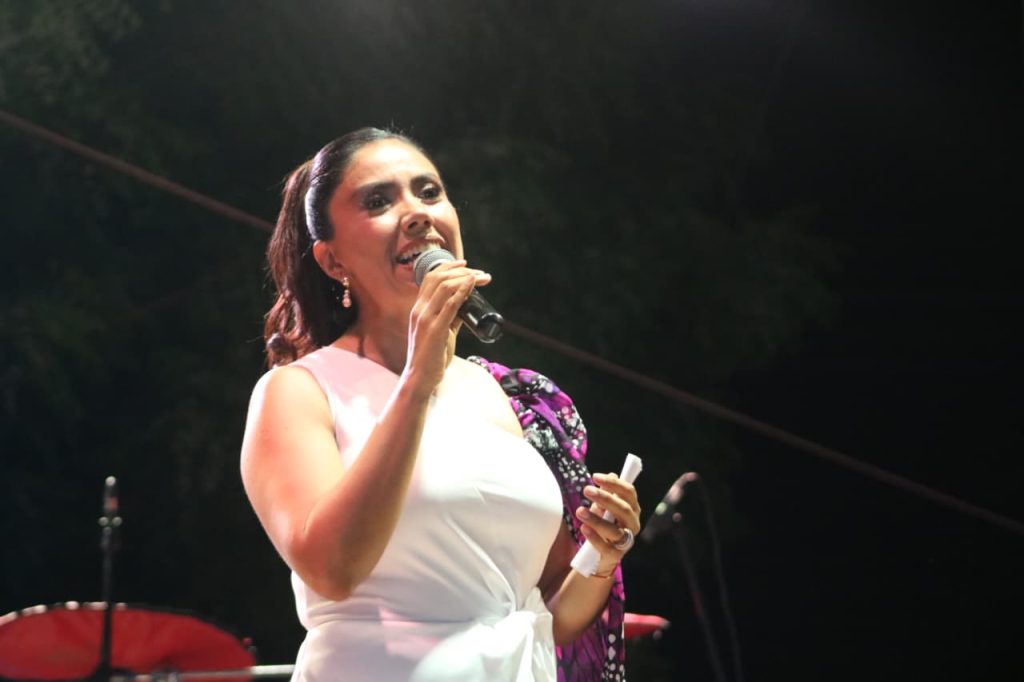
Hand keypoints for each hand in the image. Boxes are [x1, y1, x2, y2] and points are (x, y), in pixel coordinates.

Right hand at [403, 259, 490, 396]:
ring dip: (466, 278)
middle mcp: (419, 310)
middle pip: (438, 277)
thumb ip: (451, 317)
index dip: (448, 266)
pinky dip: (462, 291)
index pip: (430, 278)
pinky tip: (472, 284)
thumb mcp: (441, 332)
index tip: (466, 264)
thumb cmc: (431, 356)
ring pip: (444, 286)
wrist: (420, 378)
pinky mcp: (435, 330)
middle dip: (461, 270)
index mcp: (418, 309)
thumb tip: (466, 304)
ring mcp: (425, 319)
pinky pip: (450, 304)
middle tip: (481, 273)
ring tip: (482, 277)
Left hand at [576, 472, 641, 569]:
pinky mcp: (614, 555)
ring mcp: (625, 541)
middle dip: (605, 498)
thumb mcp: (604, 508)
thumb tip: (612, 474)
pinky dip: (594, 537)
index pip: (629, 493)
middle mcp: (633, 525)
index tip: (595, 477)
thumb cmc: (604, 526)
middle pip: (623, 509)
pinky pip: (605, 547)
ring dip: (596, 519)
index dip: (614, 483)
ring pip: (614, 529)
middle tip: (586, 490)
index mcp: (633, 510)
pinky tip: (583, 528)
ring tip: (580, 511)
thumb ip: (608, 494)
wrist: (599, 556)